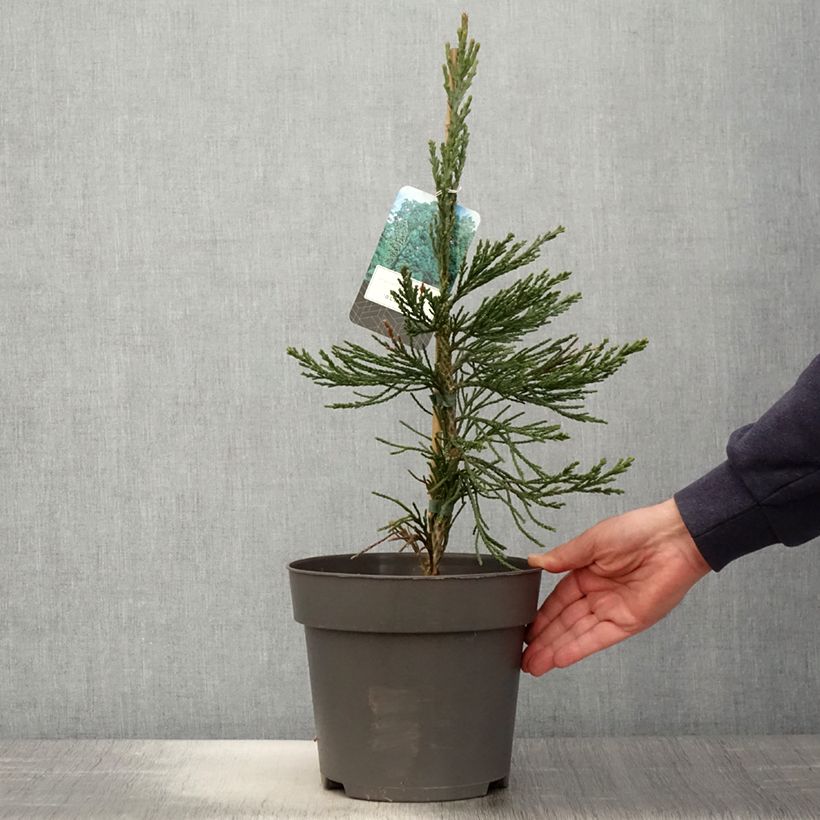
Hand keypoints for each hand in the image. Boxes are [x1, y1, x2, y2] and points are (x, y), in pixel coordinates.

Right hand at [521, 499, 710, 675]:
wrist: (674, 539)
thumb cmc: (637, 531)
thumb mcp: (592, 541)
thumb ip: (563, 557)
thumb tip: (533, 561)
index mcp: (587, 573)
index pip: (557, 601)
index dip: (540, 617)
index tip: (523, 631)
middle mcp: (598, 595)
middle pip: (564, 623)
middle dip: (543, 641)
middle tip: (522, 658)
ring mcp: (613, 610)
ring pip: (577, 634)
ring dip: (555, 650)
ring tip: (532, 665)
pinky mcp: (629, 622)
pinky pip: (599, 638)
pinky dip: (579, 648)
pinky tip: (558, 659)